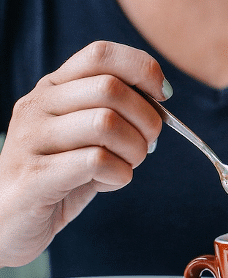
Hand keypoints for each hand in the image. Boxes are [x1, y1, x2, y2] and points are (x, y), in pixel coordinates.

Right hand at [0, 41, 167, 266]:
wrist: (6, 223)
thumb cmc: (59, 175)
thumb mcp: (85, 134)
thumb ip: (115, 111)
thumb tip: (160, 99)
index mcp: (53, 88)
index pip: (101, 53)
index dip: (143, 69)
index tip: (162, 96)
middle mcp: (37, 106)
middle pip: (111, 89)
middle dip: (147, 119)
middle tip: (147, 144)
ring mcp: (31, 140)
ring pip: (106, 123)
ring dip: (135, 149)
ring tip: (127, 165)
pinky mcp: (34, 177)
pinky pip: (96, 161)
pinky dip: (120, 174)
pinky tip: (110, 182)